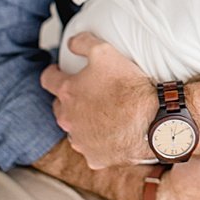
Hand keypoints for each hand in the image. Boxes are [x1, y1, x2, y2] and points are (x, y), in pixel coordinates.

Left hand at [40, 32, 154, 167]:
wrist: (151, 120)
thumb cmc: (128, 87)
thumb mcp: (105, 52)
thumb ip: (83, 43)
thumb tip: (71, 42)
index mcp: (68, 93)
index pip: (48, 79)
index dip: (52, 73)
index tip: (56, 71)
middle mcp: (68, 119)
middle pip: (60, 107)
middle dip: (69, 99)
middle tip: (88, 93)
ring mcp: (80, 140)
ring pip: (75, 129)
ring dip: (84, 121)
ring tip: (105, 114)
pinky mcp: (94, 157)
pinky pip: (92, 149)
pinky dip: (100, 141)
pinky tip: (114, 134)